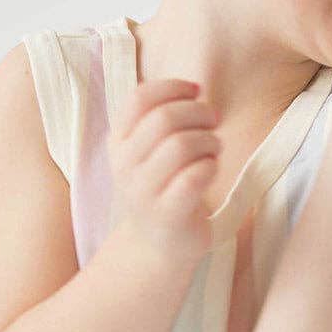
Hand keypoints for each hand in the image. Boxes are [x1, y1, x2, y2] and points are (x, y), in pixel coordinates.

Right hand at [108, 76, 222, 261]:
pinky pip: (193, 177)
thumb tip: (194, 88)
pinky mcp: (167, 214)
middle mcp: (124, 165)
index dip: (173, 88)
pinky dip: (210, 166)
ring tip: (213, 149)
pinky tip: (210, 169)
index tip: (196, 91)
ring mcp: (143, 192)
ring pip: (181, 145)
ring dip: (208, 140)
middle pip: (164, 118)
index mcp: (118, 142)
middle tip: (213, 122)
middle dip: (198, 113)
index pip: (139, 99)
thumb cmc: (162, 186)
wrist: (158, 244)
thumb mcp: (148, 149)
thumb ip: (161, 118)